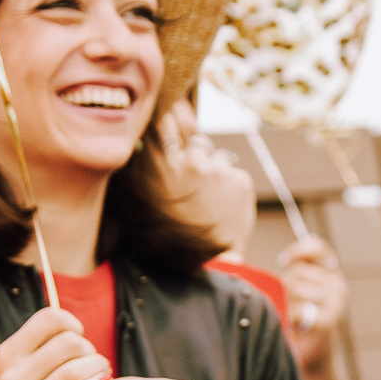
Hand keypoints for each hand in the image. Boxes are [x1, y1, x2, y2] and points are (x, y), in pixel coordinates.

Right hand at [0, 308, 108, 379]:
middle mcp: (13, 377)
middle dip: (90, 350)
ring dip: (98, 370)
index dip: (72, 325)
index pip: (49, 319)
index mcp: (5, 357)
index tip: (77, 340)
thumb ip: (29, 355)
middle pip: (70, 342)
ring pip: (76, 371)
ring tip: (102, 376)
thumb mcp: (0, 375)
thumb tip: (69, 334)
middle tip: (93, 363)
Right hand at [156, 103, 257, 263]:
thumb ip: (143, 164)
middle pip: (195, 142)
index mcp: (160, 165)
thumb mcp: (141, 199)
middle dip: (194, 157)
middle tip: (192, 184)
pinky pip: (233, 172)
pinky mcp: (240, 180)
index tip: (174, 116)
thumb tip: (153, 130)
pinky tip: (221, 206)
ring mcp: (217, 170)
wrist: (205, 264)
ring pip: (216, 157)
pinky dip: (229, 185)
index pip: (165, 119)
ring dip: (213, 172)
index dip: (172, 115)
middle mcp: (189, 162)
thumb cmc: (167, 234)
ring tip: (207, 200)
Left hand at [279, 237, 347, 368]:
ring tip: (290, 314)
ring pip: (297, 289)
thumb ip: (280, 269)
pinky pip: (299, 309)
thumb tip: (233, 256)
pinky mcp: (330, 319)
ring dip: (286, 302)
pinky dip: (291, 316)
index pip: (318, 248)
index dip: (299, 249)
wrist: (309, 354)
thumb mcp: (289, 287)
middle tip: (285, 302)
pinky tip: (292, 323)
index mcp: (330, 272)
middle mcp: (337, 284)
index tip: (281, 260)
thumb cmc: (293, 318)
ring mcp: (337, 302)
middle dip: (284, 285)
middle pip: (299, 271)